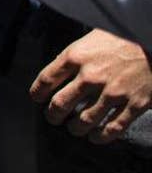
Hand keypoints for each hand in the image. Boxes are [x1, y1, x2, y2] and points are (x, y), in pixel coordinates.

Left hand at [30, 28, 151, 143]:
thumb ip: (74, 56)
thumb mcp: (90, 38)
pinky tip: (96, 137)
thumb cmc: (122, 36)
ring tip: (74, 128)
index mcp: (76, 56)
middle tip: (53, 118)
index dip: (37, 93)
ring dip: (76, 128)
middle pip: (60, 104)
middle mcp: (91, 76)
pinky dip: (102, 136)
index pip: (46, 80)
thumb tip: (58, 71)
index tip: (38, 99)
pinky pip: (113, 128)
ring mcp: (113, 92)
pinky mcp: (135, 104)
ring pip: (85, 120)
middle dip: (53, 115)